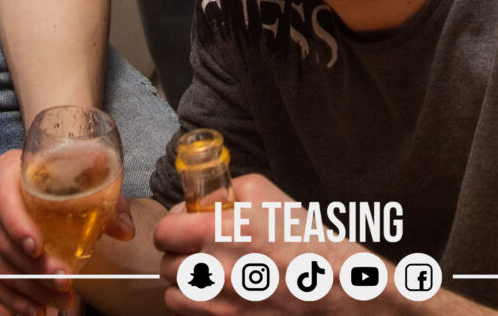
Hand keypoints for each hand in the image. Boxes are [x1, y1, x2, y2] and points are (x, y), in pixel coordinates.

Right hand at [0, 147, 138, 315]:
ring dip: (28, 288)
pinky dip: (12, 298)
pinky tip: (35, 309)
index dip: (18, 225)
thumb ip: (106, 200)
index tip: (37, 248)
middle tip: (64, 283)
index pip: (4, 199)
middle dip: (34, 268)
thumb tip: (125, 230)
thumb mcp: (84, 180)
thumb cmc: (58, 179)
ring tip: (59, 301)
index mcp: (6, 170)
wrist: (30, 180)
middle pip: (2, 238)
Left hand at [157, 176, 364, 315]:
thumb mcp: (265, 194)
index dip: (172, 226)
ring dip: (185, 284)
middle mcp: (217, 271)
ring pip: (174, 296)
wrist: (332, 286)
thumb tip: (197, 203)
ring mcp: (221, 306)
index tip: (183, 225)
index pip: (164, 232)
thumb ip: (223, 192)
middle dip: (178, 253)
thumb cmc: (303, 240)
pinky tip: (220, 294)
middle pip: (166, 265)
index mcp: (224, 231)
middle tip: (197, 249)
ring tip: (207, 274)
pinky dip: (199, 306)